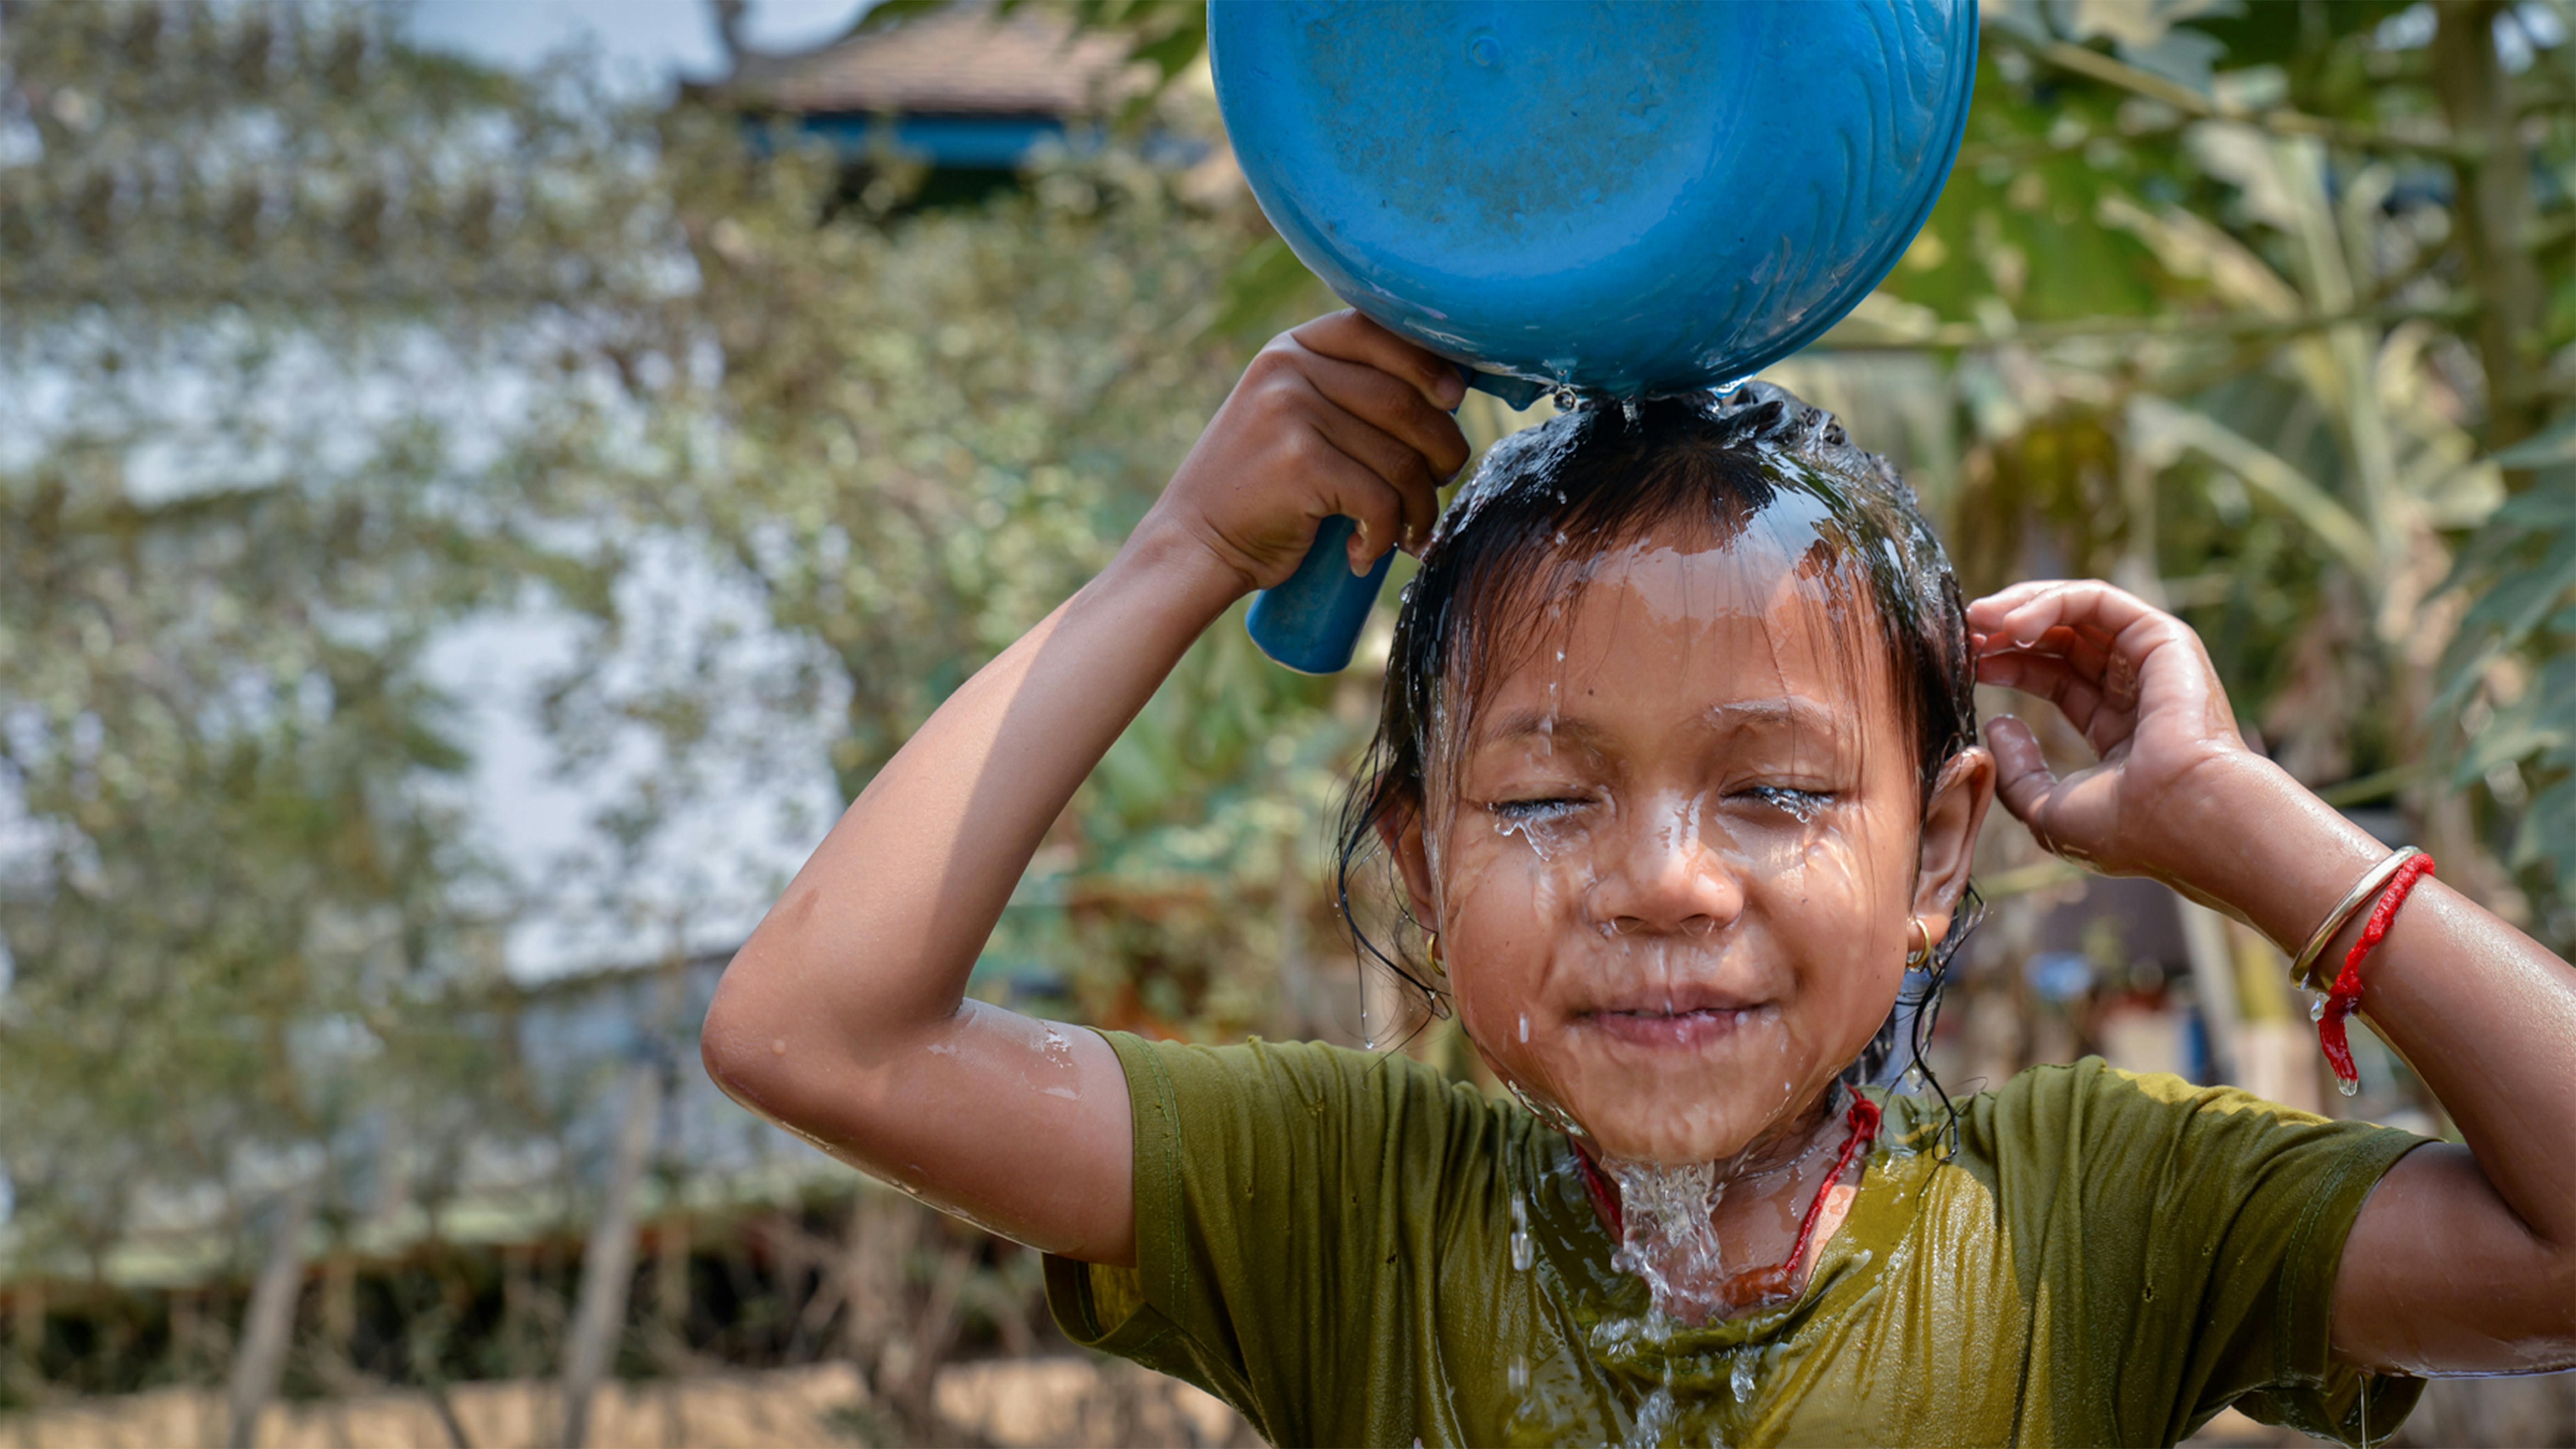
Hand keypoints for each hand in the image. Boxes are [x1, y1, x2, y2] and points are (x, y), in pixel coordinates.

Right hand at [1139, 311, 1471, 593]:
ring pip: (1401, 459)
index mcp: (1291, 348)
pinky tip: (1367, 553)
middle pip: (1405, 402)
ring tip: (1411, 530)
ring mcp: (1291, 413)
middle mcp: (1289, 370)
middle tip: (1438, 484)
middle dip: (1442, 451)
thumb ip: (1345, 389)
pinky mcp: (1300, 464)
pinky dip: (1387, 535)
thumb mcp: (1292, 415)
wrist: (1194, 544)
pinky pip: (1380, 500)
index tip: (1453, 398)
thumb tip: (1449, 387)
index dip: (1429, 364)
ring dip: (1422, 506)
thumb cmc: (1260, 489)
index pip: (1378, 330)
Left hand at [1966, 580, 2256, 888]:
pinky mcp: (2162, 638)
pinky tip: (2013, 626)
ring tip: (1977, 621)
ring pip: (2076, 612)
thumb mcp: (2049, 812)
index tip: (1965, 664)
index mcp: (2118, 729)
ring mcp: (2151, 662)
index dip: (2008, 665)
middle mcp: (2136, 690)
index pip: (2054, 678)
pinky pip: (2097, 603)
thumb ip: (2018, 773)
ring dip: (2020, 609)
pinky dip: (2050, 603)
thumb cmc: (2128, 828)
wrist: (2186, 819)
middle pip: (2062, 639)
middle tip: (1962, 634)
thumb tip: (1999, 722)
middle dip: (2006, 631)